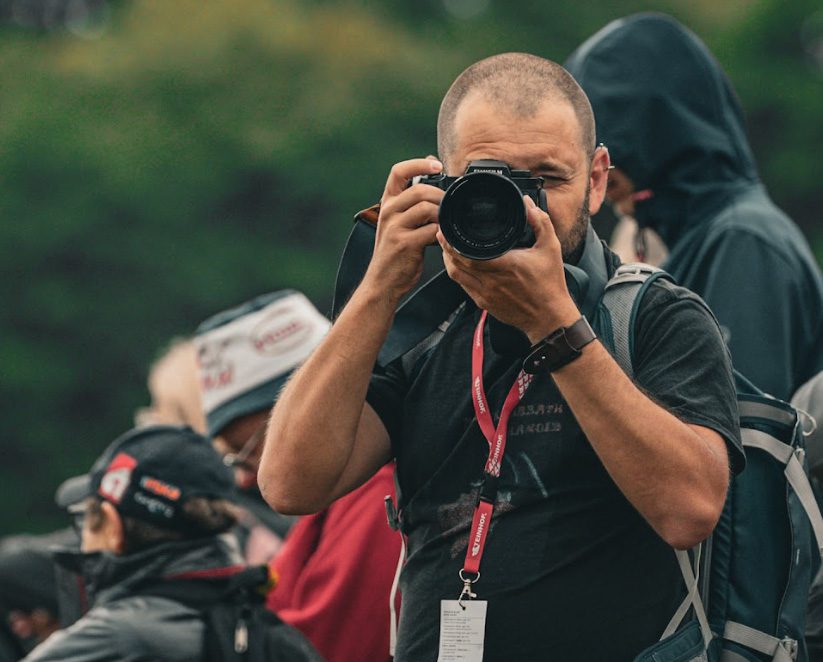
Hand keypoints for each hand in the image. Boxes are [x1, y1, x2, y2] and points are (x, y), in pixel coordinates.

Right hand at [362, 157, 444, 303]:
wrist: (383, 281)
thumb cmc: (395, 252)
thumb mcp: (399, 222)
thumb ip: (413, 203)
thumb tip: (434, 176)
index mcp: (388, 203)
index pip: (399, 171)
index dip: (419, 164)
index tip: (437, 165)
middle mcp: (389, 212)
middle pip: (420, 190)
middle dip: (441, 196)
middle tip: (449, 208)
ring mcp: (395, 227)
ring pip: (426, 207)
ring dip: (442, 215)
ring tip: (445, 224)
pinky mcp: (404, 243)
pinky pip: (431, 230)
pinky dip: (442, 233)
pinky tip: (442, 238)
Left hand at [437, 195, 579, 342]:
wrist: (549, 318)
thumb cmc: (550, 285)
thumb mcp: (551, 248)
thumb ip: (541, 222)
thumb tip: (528, 204)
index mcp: (505, 265)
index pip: (468, 254)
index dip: (452, 243)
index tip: (446, 230)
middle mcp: (492, 281)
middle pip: (457, 264)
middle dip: (446, 248)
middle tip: (442, 234)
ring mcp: (485, 295)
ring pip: (456, 277)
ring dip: (448, 262)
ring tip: (446, 248)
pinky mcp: (485, 304)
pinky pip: (463, 287)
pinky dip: (458, 274)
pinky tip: (459, 266)